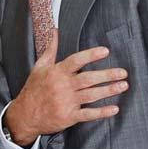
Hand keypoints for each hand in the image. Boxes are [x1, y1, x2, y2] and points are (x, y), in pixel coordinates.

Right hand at [4, 30, 126, 146]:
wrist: (24, 115)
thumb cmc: (33, 89)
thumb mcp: (39, 67)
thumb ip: (50, 49)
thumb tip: (54, 31)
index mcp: (56, 73)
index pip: (76, 61)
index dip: (91, 55)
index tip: (105, 51)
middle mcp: (62, 87)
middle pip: (88, 79)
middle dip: (107, 75)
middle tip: (123, 72)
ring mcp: (66, 102)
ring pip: (91, 95)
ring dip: (109, 90)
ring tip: (123, 85)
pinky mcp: (68, 117)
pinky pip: (88, 114)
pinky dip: (102, 112)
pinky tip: (114, 109)